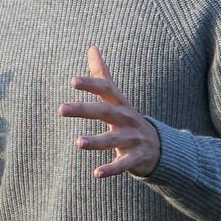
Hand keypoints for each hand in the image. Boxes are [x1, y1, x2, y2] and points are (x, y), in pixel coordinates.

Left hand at [60, 46, 158, 179]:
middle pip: (105, 112)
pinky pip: (123, 165)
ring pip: (114, 140)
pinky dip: (111, 169)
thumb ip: (103, 74)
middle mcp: (126, 119)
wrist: (160, 147)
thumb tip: (92, 47)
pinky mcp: (136, 158)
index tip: (72, 80)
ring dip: (97, 141)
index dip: (91, 84)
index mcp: (119, 104)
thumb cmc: (128, 119)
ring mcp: (133, 139)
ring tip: (78, 142)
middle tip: (61, 109)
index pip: (106, 90)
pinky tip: (96, 174)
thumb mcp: (117, 97)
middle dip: (84, 110)